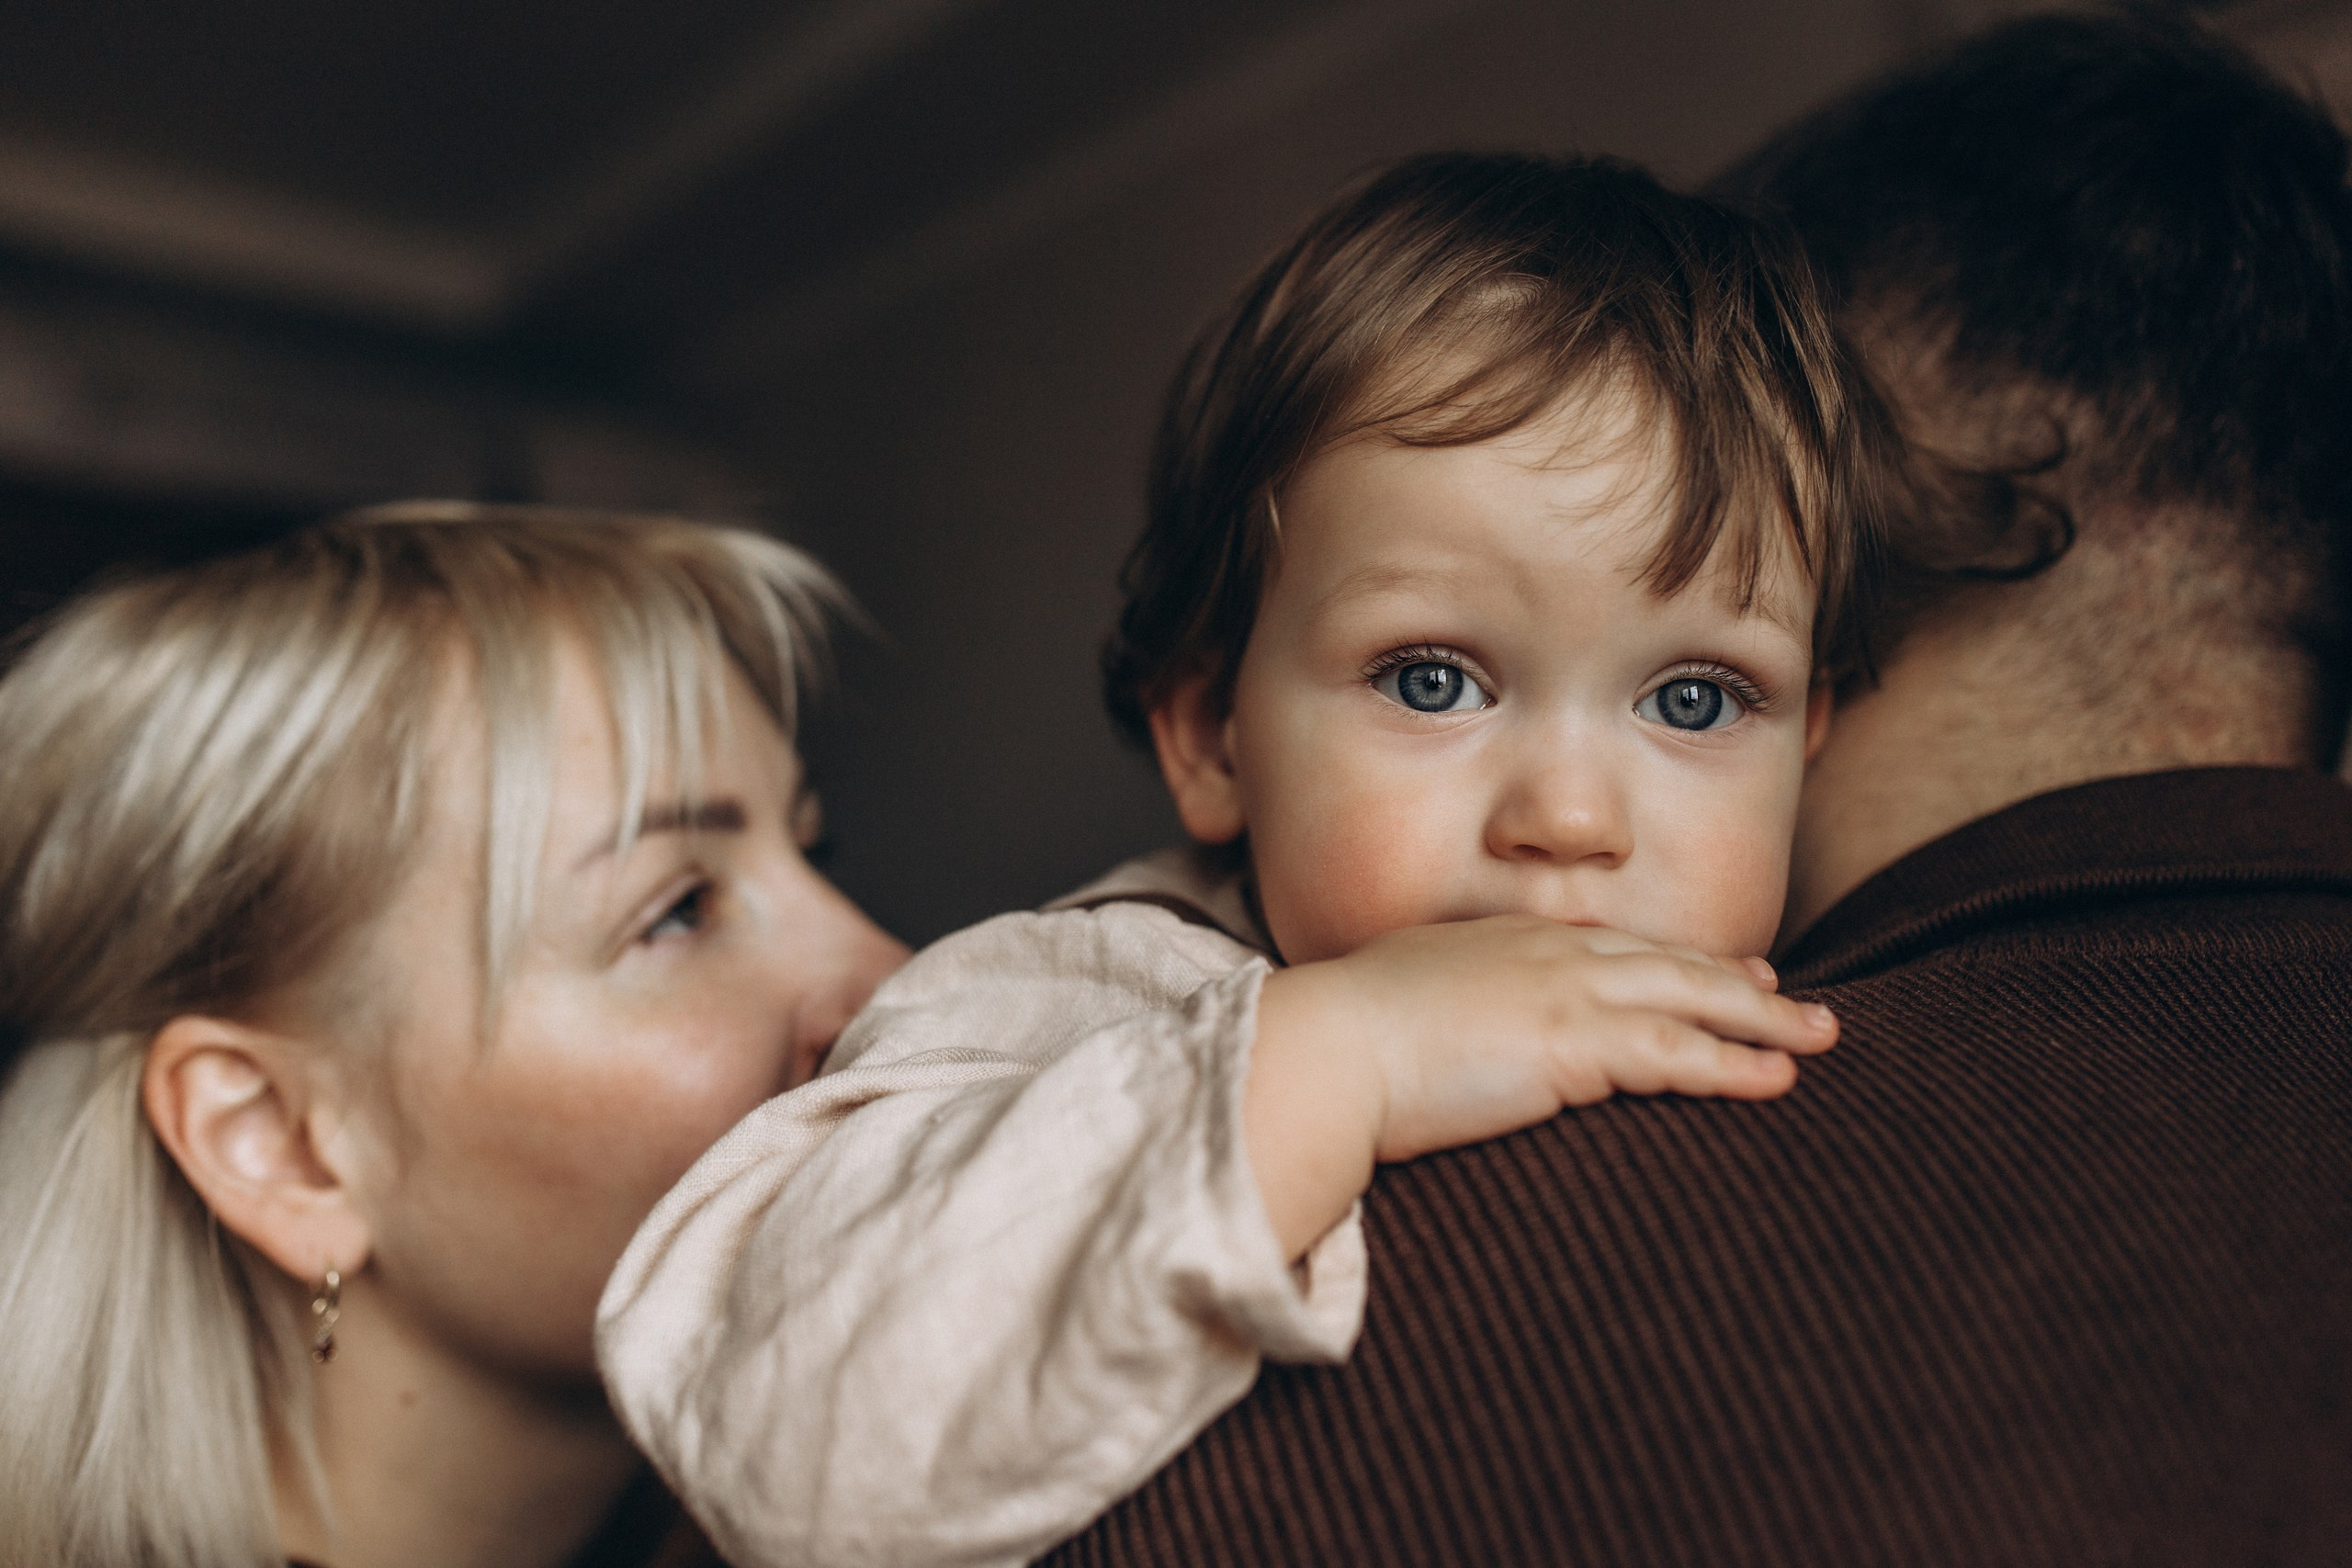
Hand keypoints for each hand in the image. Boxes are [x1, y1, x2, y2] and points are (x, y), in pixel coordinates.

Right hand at [1245, 916, 1835, 1255]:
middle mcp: (1548, 953)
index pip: (1616, 944)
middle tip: (1797, 999)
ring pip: (1693, 1000)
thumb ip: (1440, 1004)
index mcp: (1506, 942)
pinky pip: (1677, 1054)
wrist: (1327, 1048)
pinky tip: (1776, 1079)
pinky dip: (1734, 1064)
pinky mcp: (1575, 1046)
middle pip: (1671, 963)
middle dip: (1743, 981)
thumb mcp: (1400, 1000)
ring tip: (1820, 1040)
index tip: (1728, 966)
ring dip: (1765, 1021)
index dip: (1679, 958)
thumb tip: (1441, 1028)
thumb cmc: (1341, 1037)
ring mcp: (1566, 994)